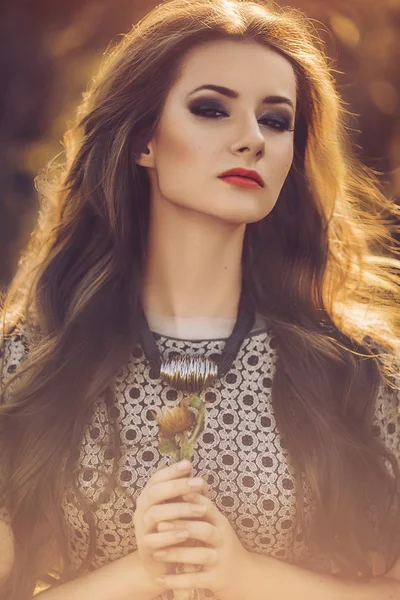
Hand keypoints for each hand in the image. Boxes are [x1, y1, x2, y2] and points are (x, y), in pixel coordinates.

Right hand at [133, 460, 206, 588]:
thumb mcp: (182, 510)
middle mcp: (142, 509)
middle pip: (155, 492)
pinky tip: (187, 532)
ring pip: (155, 513)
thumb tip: (201, 480)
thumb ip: (188, 496)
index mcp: (149, 496)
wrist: (162, 563)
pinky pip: (155, 539)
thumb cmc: (175, 529)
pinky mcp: (145, 548)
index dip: (172, 471)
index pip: (157, 478)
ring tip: (201, 509)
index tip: (189, 464)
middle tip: (199, 482)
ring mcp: (142, 528)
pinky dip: (171, 535)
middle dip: (178, 486)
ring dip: (179, 510)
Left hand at [152, 491, 253, 599]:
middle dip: (182, 526)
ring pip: (200, 555)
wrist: (243, 576)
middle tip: (158, 524)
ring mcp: (221, 560)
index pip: (207, 507)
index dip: (191, 501)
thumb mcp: (215, 524)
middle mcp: (223, 539)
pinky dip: (176, 581)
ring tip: (156, 553)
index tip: (170, 496)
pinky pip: (195, 580)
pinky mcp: (216, 580)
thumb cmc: (220, 544)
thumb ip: (199, 507)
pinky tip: (159, 579)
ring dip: (177, 554)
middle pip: (205, 530)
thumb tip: (180, 483)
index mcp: (220, 522)